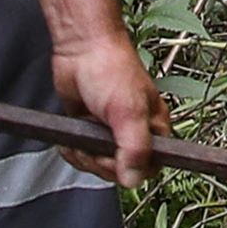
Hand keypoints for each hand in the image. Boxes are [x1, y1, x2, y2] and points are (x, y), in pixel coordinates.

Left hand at [54, 29, 171, 186]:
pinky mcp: (89, 129)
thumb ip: (134, 148)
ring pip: (99, 165)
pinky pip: (83, 154)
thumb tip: (133, 180)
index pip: (149, 168)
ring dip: (84, 156)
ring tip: (81, 135)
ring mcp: (110, 132)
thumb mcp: (129, 112)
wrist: (82, 48)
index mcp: (154, 128)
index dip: (128, 169)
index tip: (113, 158)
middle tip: (93, 143)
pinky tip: (71, 138)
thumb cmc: (111, 68)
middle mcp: (134, 132)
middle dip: (99, 161)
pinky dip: (73, 151)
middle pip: (120, 170)